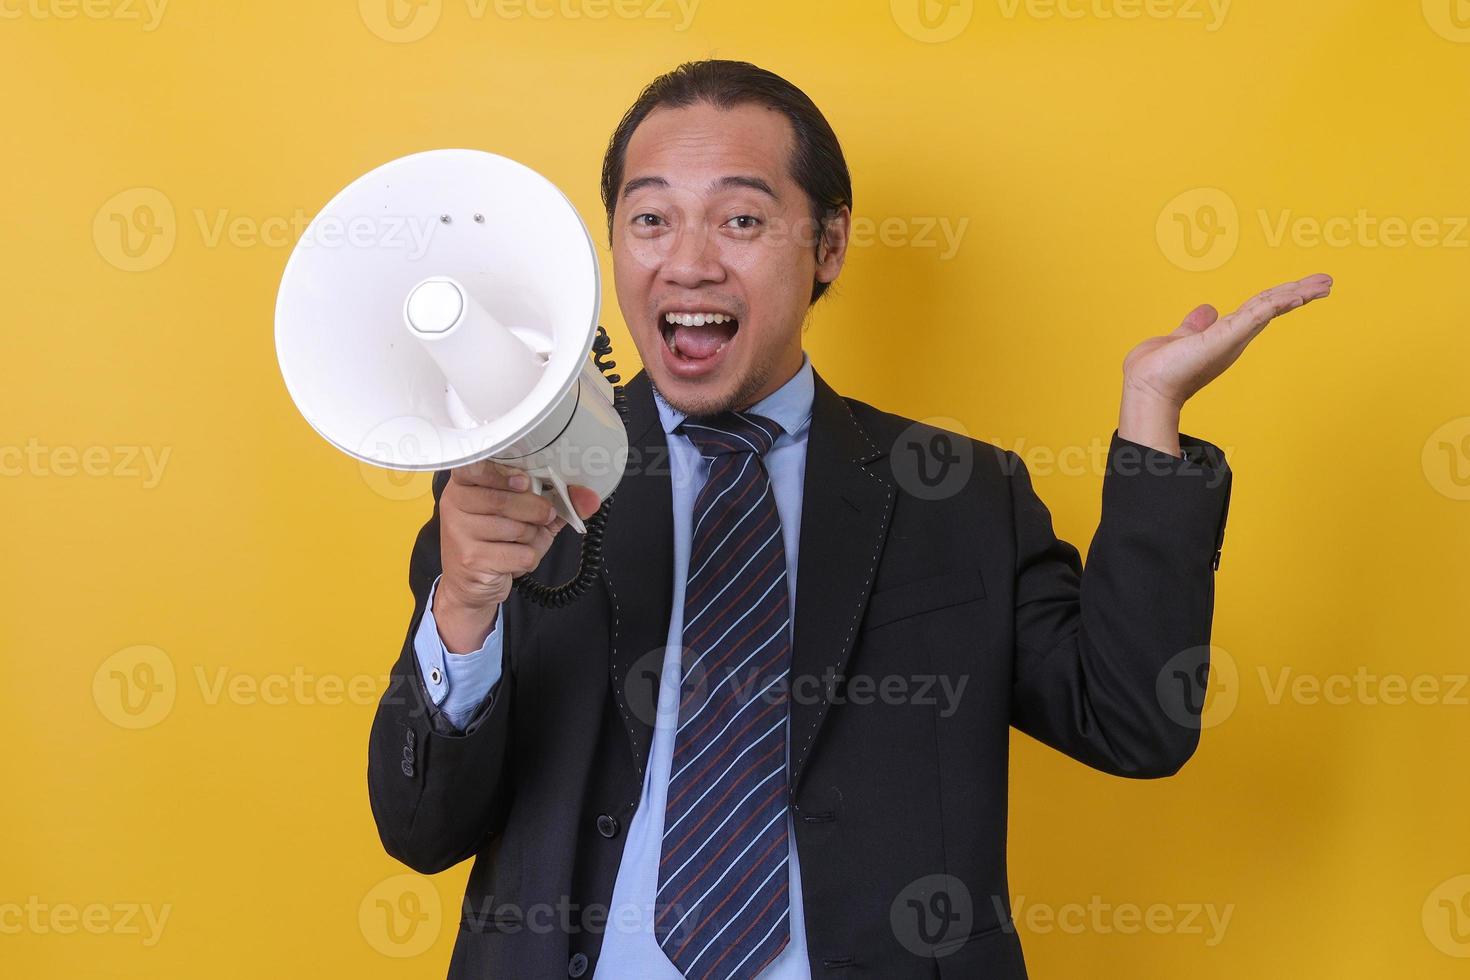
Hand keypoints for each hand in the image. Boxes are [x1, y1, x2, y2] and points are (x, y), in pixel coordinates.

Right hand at [435, 461, 600, 652]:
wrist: (472, 585)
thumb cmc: (498, 544)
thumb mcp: (527, 518)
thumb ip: (556, 502)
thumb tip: (590, 498)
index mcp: (465, 484)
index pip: (476, 467)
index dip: (503, 473)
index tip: (525, 481)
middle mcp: (455, 504)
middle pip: (504, 500)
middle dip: (536, 510)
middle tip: (544, 516)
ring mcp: (459, 532)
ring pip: (515, 529)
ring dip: (531, 538)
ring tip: (520, 542)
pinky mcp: (471, 560)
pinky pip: (519, 555)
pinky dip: (528, 559)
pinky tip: (514, 559)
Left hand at [1118, 274, 1333, 455]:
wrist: (1147, 386)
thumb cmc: (1158, 370)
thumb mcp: (1179, 338)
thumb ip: (1193, 326)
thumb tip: (1205, 311)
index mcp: (1224, 334)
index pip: (1258, 308)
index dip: (1280, 296)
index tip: (1301, 287)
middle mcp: (1234, 336)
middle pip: (1272, 306)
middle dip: (1300, 292)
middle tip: (1327, 282)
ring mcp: (1233, 337)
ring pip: (1271, 307)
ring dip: (1298, 293)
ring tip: (1324, 283)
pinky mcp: (1229, 336)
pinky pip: (1259, 313)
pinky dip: (1279, 302)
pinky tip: (1298, 293)